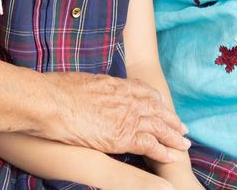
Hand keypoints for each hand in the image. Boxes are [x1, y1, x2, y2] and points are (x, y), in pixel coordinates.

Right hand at [45, 71, 191, 163]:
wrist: (51, 102)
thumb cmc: (55, 90)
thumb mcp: (78, 81)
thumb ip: (89, 87)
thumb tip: (83, 90)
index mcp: (114, 84)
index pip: (142, 90)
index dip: (155, 98)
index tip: (162, 103)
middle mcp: (125, 99)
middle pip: (156, 109)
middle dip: (171, 119)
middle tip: (183, 127)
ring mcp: (126, 117)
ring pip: (159, 127)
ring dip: (174, 136)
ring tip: (185, 144)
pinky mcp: (123, 136)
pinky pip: (150, 145)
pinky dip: (163, 151)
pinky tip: (171, 157)